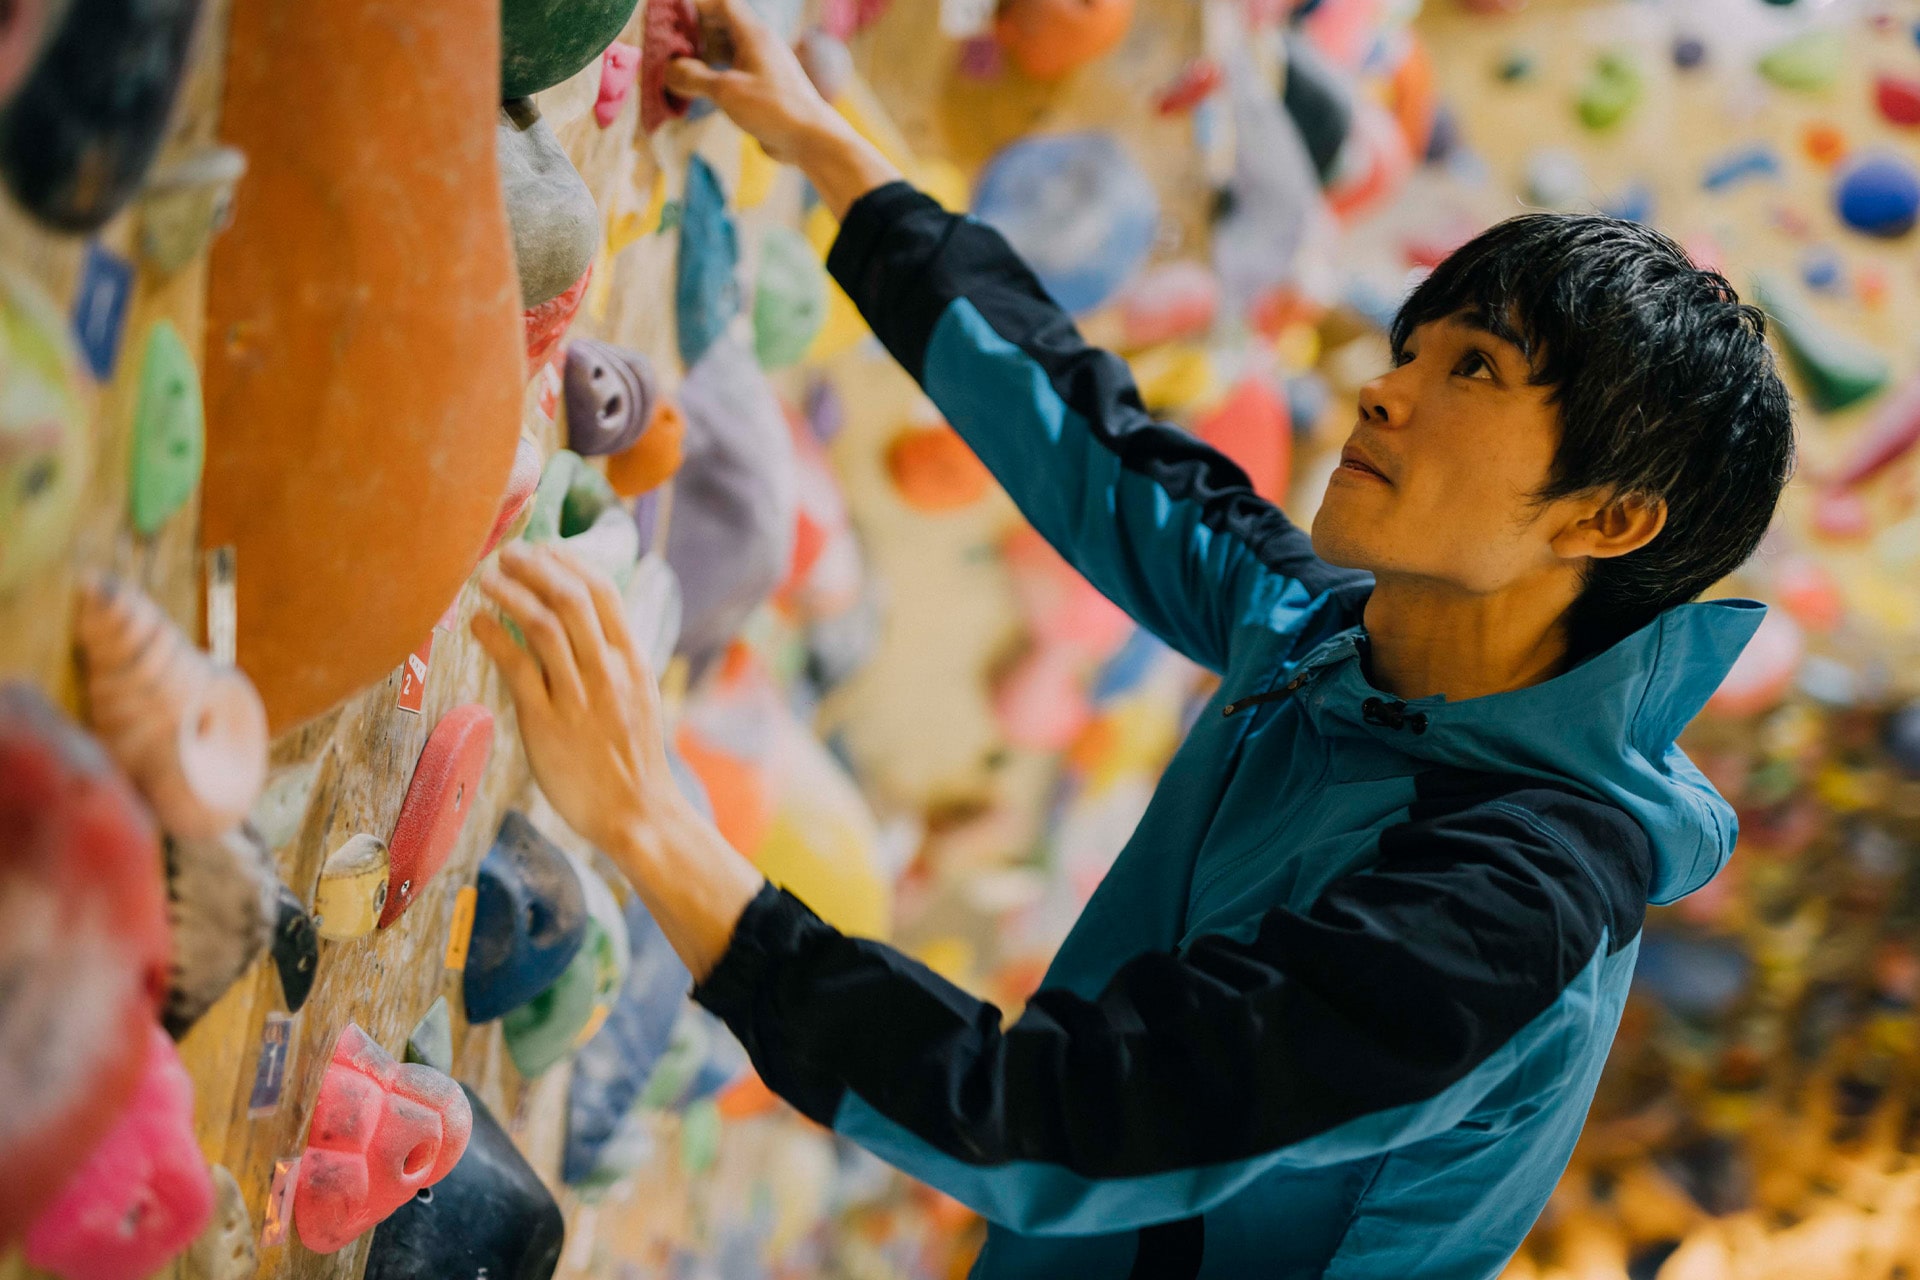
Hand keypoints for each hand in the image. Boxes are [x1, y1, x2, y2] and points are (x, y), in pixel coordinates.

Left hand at [473, 543, 684, 856]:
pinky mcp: (547, 725)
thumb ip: (613, 660)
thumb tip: (583, 626)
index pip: (604, 593)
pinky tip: (476, 623)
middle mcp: (609, 673)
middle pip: (572, 599)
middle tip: (507, 553)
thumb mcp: (637, 697)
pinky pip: (518, 669)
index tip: (544, 549)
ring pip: (544, 626)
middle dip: (536, 567)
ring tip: (486, 579)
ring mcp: (578, 698)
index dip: (570, 563)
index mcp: (633, 662)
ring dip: (511, 593)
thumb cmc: (630, 757)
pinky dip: (494, 637)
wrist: (637, 812)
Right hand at [665, 0, 900, 216]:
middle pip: (722, 26)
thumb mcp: (726, 91)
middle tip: (668, 47)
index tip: (671, 18)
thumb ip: (694, 77)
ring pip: (727, 50)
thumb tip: (668, 71)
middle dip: (695, 33)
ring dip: (703, 56)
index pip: (722, 5)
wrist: (811, 139)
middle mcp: (759, 45)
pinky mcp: (763, 88)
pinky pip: (733, 72)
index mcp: (753, 34)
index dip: (696, 7)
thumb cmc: (773, 109)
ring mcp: (762, 66)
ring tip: (678, 67)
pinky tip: (698, 89)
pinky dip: (714, 74)